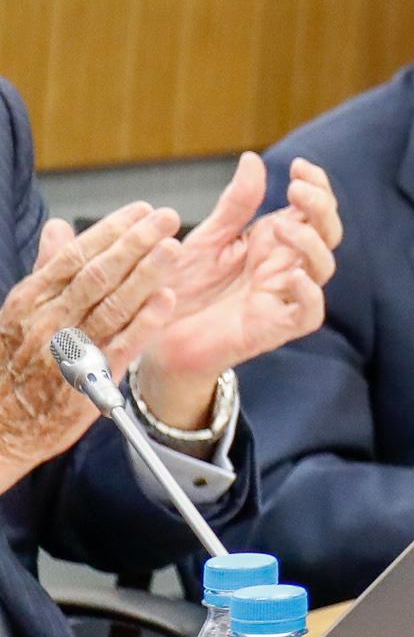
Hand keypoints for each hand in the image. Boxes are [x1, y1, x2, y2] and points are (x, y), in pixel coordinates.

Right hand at [0, 205, 186, 490]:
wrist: (3, 425)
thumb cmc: (16, 363)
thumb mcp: (22, 312)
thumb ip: (47, 269)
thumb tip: (59, 228)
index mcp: (32, 300)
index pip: (76, 256)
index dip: (112, 230)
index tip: (141, 211)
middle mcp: (48, 321)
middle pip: (98, 274)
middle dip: (135, 242)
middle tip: (166, 218)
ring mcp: (68, 350)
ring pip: (112, 305)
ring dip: (146, 274)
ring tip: (173, 248)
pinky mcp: (88, 380)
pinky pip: (120, 345)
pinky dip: (144, 321)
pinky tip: (166, 299)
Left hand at [133, 156, 342, 427]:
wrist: (154, 336)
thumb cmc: (182, 289)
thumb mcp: (207, 238)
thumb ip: (235, 204)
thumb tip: (253, 158)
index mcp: (273, 242)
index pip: (313, 209)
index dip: (317, 186)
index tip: (299, 166)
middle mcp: (285, 266)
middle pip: (327, 233)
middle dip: (320, 207)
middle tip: (296, 188)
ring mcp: (284, 295)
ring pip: (323, 268)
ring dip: (312, 243)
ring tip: (283, 226)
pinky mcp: (275, 327)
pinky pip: (309, 312)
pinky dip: (308, 294)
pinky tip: (292, 277)